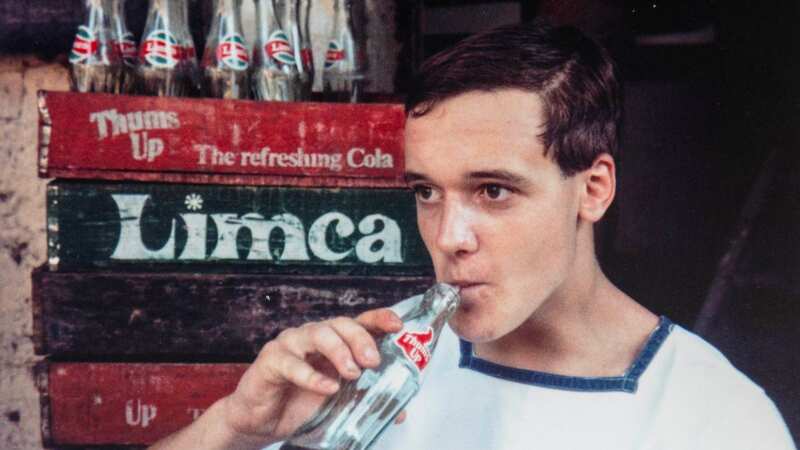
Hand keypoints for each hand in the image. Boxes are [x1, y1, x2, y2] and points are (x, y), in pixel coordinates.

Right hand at [221, 308, 403, 443]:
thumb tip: (400, 412)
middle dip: (360, 339)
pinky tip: (327, 388)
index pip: (359, 321)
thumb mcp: (341, 402)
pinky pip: (292, 363)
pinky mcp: (271, 360)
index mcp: (334, 341)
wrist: (263, 421)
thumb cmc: (301, 403)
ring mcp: (291, 344)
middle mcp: (313, 336)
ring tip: (352, 373)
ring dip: (339, 351)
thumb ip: (367, 400)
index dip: (379, 318)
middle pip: (340, 323)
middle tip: (373, 361)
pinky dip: (312, 376)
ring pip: (317, 333)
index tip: (397, 325)